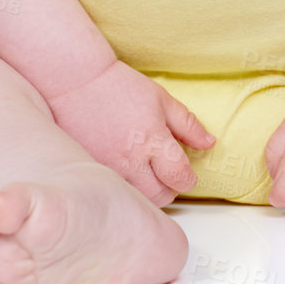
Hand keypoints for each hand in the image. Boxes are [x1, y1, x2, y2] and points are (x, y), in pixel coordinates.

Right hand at [44, 60, 215, 205]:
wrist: (75, 83)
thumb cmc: (119, 87)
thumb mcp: (160, 98)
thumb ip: (187, 124)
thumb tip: (209, 143)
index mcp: (152, 139)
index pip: (180, 177)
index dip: (188, 178)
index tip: (185, 171)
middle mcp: (130, 160)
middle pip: (162, 196)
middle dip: (170, 187)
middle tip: (166, 171)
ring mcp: (108, 170)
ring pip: (139, 200)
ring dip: (148, 190)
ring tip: (144, 169)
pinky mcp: (91, 172)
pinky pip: (116, 192)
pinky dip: (126, 187)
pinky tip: (124, 169)